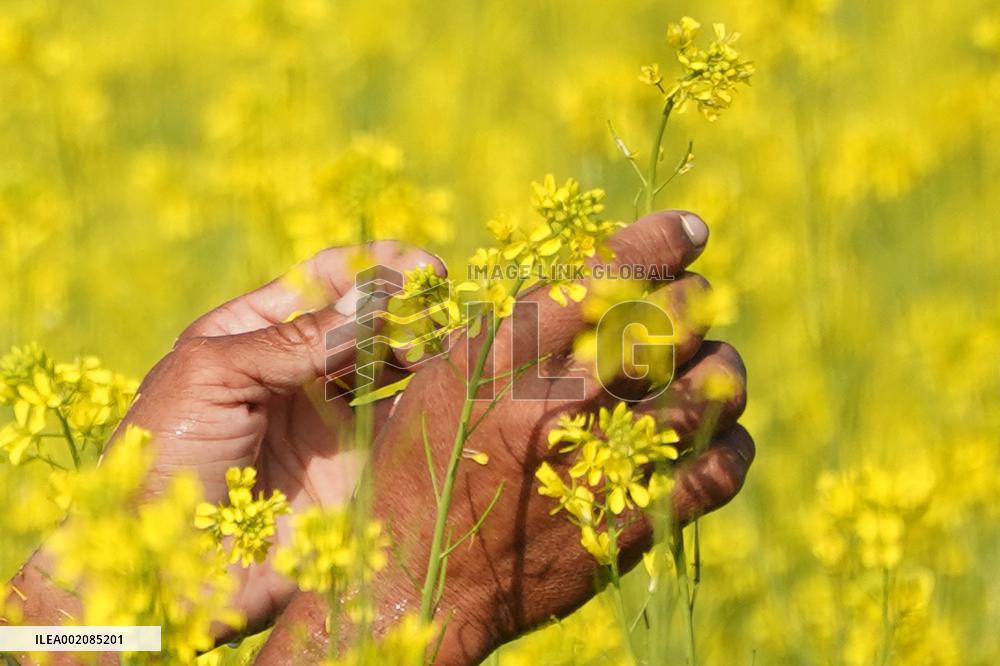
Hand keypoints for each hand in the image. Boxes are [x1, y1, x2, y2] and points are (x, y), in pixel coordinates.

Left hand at [9, 241, 443, 634]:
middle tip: (438, 315)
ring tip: (449, 347)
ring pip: (397, 367)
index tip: (422, 268)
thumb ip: (297, 338)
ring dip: (429, 349)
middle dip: (409, 307)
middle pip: (371, 319)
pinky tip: (449, 388)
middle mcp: (300, 370)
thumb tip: (378, 295)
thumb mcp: (215, 376)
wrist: (167, 572)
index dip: (376, 267)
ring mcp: (333, 419)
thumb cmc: (164, 457)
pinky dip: (434, 401)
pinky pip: (406, 424)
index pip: (325, 280)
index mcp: (255, 333)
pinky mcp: (360, 468)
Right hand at [259, 211, 753, 663]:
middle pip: (673, 322)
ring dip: (724, 366)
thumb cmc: (420, 471)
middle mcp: (561, 402)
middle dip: (696, 300)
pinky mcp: (628, 522)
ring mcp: (601, 465)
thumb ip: (510, 330)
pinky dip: (734, 442)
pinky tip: (721, 435)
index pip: (607, 274)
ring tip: (716, 363)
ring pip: (711, 389)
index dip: (661, 240)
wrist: (414, 582)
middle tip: (695, 301)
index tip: (688, 230)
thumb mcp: (442, 380)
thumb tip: (589, 285)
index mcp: (506, 358)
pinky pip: (720, 469)